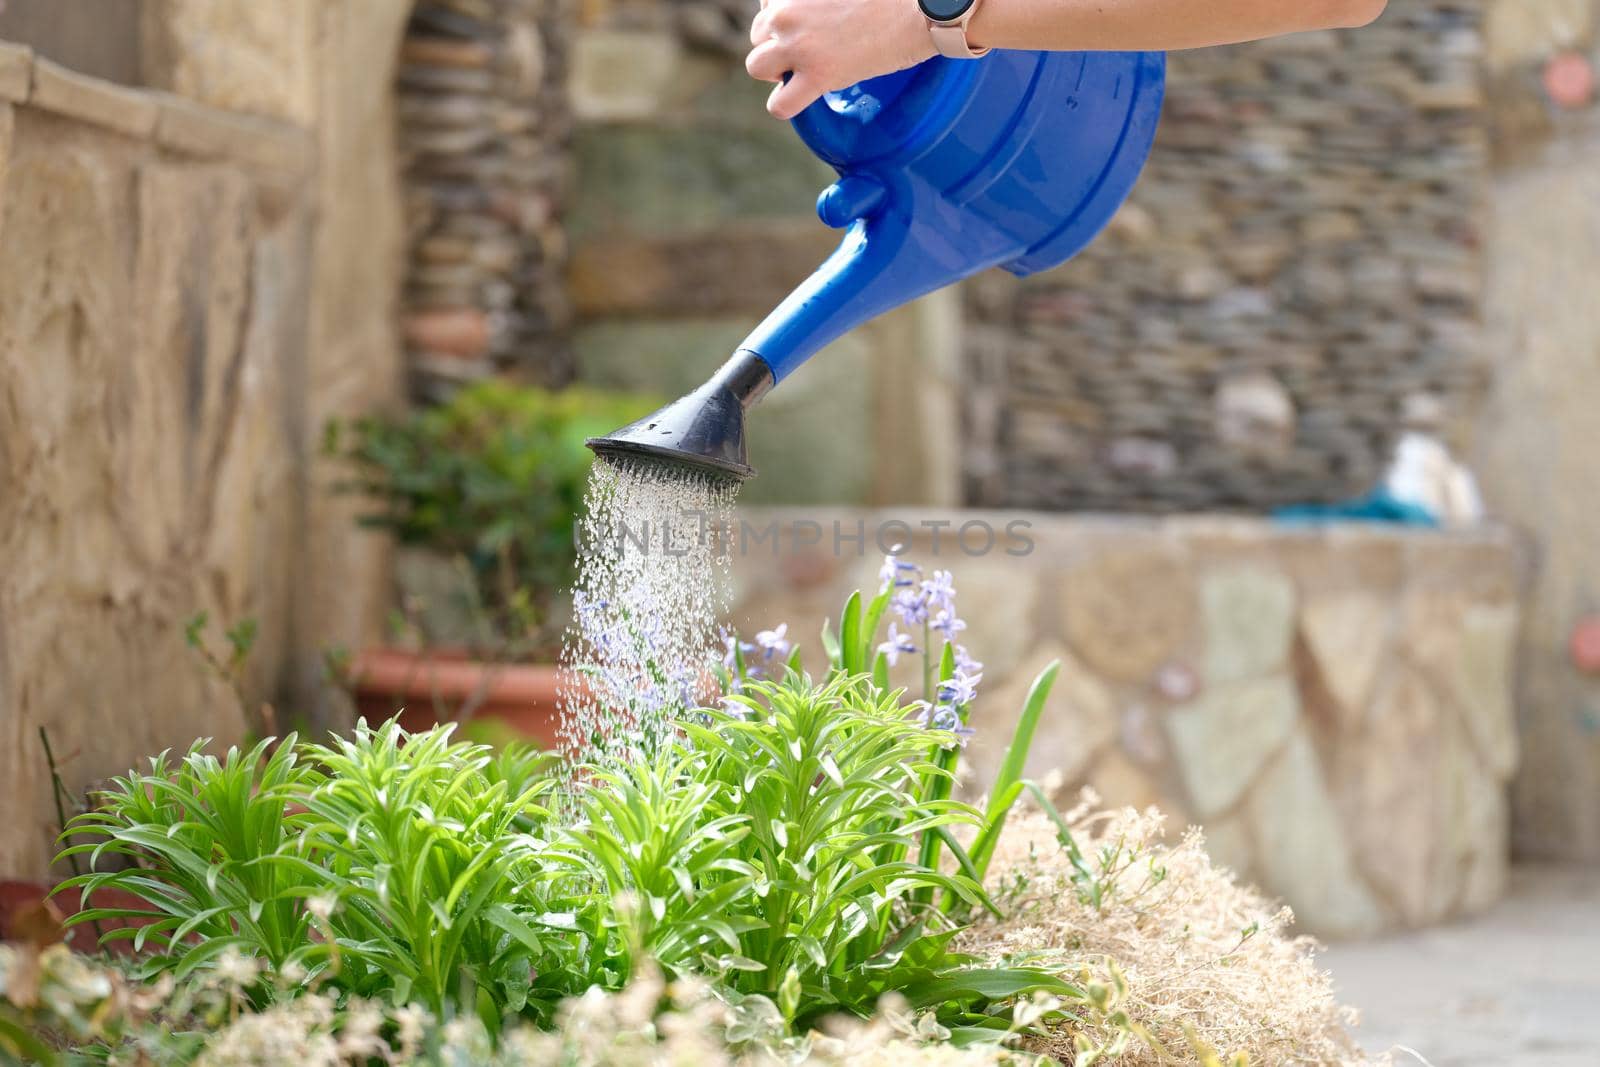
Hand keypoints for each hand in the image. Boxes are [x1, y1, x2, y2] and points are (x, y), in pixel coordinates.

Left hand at [746, 0, 936, 119]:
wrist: (916, 9)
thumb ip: (814, 2)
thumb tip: (815, 23)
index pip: (766, 8)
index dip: (784, 24)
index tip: (807, 29)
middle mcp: (785, 13)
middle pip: (758, 37)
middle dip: (779, 47)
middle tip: (810, 52)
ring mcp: (798, 45)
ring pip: (756, 67)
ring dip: (776, 72)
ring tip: (802, 72)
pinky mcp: (817, 74)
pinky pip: (779, 105)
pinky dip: (786, 104)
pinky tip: (804, 96)